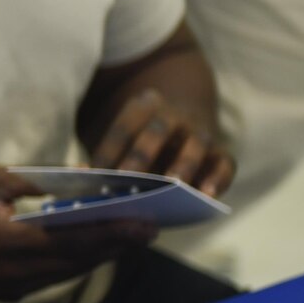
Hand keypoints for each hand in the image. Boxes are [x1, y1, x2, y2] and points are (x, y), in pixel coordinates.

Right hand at [0, 167, 155, 302]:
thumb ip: (32, 182)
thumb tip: (75, 180)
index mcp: (10, 242)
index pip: (75, 239)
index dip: (114, 233)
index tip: (146, 223)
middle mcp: (16, 272)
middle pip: (79, 261)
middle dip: (117, 246)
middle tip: (149, 231)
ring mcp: (12, 288)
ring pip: (68, 274)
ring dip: (100, 257)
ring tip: (128, 241)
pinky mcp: (7, 294)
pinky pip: (51, 279)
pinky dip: (75, 265)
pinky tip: (91, 251)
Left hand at [90, 88, 233, 196]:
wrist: (187, 115)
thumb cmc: (142, 138)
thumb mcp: (123, 136)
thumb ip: (104, 157)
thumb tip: (78, 177)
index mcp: (144, 106)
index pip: (123, 127)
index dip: (107, 150)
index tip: (93, 174)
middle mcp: (175, 115)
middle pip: (156, 132)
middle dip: (140, 156)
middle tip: (126, 179)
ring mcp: (201, 132)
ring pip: (195, 145)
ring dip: (183, 164)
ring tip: (172, 185)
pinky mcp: (222, 153)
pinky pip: (225, 164)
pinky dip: (218, 179)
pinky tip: (205, 197)